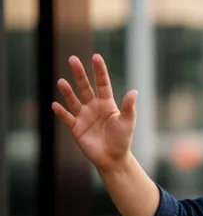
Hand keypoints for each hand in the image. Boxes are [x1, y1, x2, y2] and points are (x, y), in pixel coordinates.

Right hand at [52, 54, 137, 172]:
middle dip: (79, 74)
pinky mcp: (76, 128)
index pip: (102, 83)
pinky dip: (61, 112)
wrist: (113, 158)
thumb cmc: (122, 139)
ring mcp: (83, 117)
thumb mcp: (128, 122)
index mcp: (107, 104)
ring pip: (73, 100)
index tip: (96, 57)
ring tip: (61, 82)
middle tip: (73, 59)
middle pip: (85, 87)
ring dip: (67, 92)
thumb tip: (134, 92)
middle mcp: (94, 107)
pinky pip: (67, 118)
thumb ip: (129, 107)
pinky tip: (55, 105)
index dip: (99, 71)